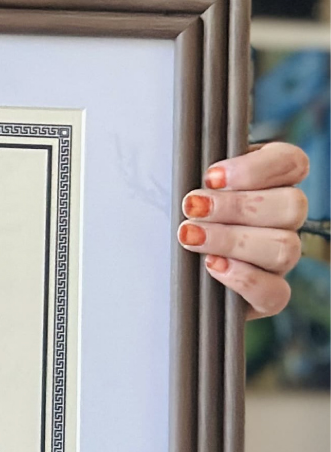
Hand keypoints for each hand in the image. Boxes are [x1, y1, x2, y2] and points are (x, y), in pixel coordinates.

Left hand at [178, 141, 308, 318]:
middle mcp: (283, 220)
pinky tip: (212, 266)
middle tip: (192, 206)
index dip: (258, 168)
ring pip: (286, 247)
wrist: (158, 266)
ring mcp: (280, 259)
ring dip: (233, 239)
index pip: (292, 163)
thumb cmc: (170, 212)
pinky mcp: (269, 295)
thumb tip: (193, 157)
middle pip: (293, 205)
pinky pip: (277, 292)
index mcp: (271, 182)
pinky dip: (245, 278)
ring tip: (190, 236)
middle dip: (237, 206)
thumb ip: (194, 170)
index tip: (211, 176)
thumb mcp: (180, 185)